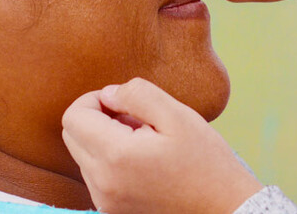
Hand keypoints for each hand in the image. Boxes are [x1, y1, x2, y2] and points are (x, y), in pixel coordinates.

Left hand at [62, 77, 263, 213]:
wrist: (225, 210)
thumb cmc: (206, 162)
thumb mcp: (178, 115)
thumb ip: (137, 94)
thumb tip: (109, 94)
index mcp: (116, 156)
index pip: (73, 117)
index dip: (94, 99)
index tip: (124, 102)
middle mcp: (102, 184)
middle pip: (72, 135)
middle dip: (97, 117)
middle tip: (135, 117)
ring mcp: (105, 201)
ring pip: (82, 155)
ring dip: (104, 139)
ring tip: (144, 140)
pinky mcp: (112, 210)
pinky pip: (95, 175)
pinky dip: (110, 159)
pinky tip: (143, 159)